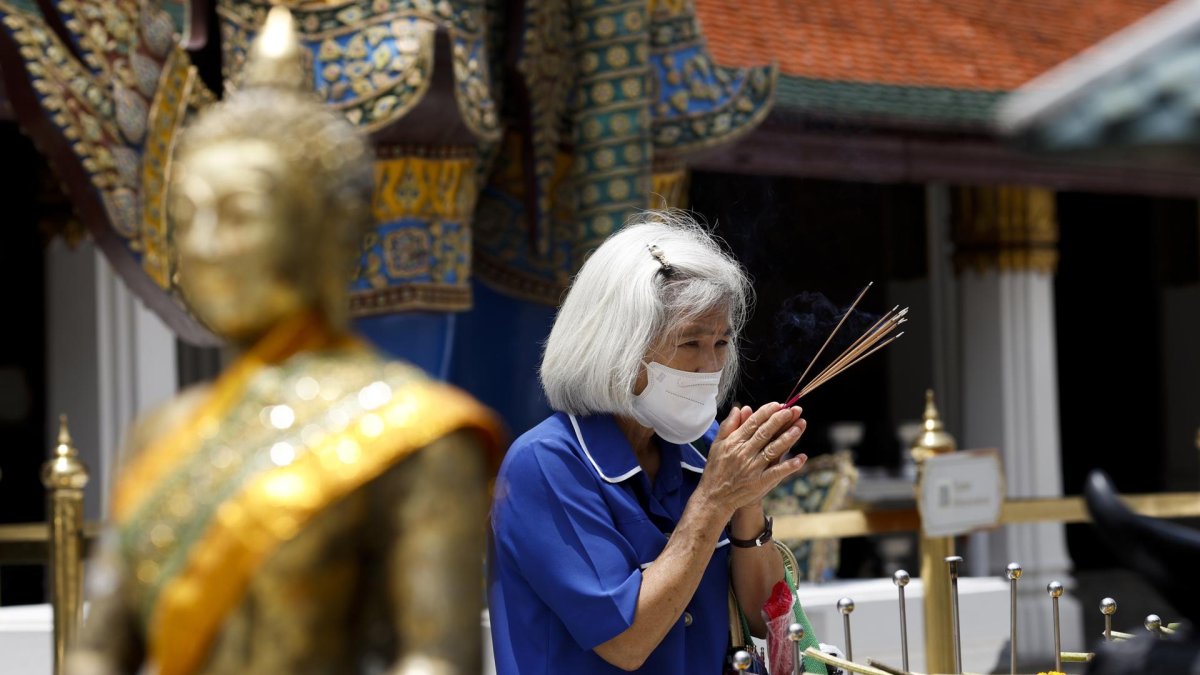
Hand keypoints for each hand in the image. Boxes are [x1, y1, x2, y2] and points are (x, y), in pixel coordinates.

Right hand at [696, 402, 807, 516]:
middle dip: (779, 420)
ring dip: (788, 437)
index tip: (778, 404)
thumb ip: (728, 425)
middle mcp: (744, 453)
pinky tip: (801, 458)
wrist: (714, 497)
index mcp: (734, 442)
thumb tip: (740, 408)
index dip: (766, 412)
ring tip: (800, 426)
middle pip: (765, 433)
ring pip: (773, 449)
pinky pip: (777, 472)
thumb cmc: (716, 469)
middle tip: (793, 410)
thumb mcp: (717, 444)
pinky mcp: (760, 483)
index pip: (752, 423)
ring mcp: (753, 468)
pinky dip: (790, 465)